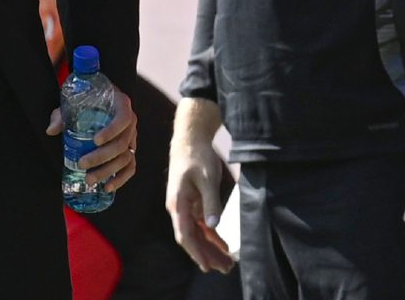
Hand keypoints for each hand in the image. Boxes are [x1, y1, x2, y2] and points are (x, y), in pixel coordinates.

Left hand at [46, 90, 137, 192]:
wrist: (98, 101)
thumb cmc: (86, 101)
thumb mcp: (73, 103)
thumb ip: (62, 115)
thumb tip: (51, 130)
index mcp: (121, 104)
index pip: (123, 118)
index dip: (112, 130)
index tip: (95, 140)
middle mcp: (130, 122)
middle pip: (121, 143)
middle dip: (102, 156)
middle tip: (82, 164)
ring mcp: (131, 138)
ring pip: (126, 158)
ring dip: (108, 171)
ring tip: (89, 180)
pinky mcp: (129, 151)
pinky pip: (130, 167)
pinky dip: (121, 179)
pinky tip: (107, 187)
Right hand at [166, 137, 233, 272]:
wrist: (191, 136)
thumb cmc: (197, 155)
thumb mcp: (207, 178)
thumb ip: (210, 202)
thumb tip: (213, 226)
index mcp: (178, 203)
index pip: (185, 235)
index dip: (196, 253)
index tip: (207, 267)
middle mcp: (179, 207)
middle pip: (192, 238)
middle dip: (207, 255)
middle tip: (225, 268)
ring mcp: (186, 205)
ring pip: (197, 232)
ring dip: (211, 247)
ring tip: (226, 262)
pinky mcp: (193, 201)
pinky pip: (201, 223)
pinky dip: (211, 235)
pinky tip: (223, 244)